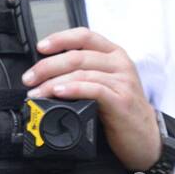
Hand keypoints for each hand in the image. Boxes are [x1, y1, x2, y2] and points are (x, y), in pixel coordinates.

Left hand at [21, 28, 160, 172]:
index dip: (60, 38)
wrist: (144, 137)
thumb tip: (47, 72)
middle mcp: (120, 64)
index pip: (85, 36)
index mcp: (115, 55)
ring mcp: (122, 82)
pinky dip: (73, 89)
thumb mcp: (106, 83)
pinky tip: (59, 93)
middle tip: (29, 79)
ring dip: (53, 83)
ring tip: (37, 93)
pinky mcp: (121, 101)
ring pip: (81, 73)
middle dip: (47, 66)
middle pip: (77, 56)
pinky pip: (94, 89)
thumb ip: (85, 72)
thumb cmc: (121, 111)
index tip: (40, 47)